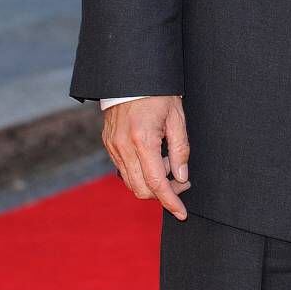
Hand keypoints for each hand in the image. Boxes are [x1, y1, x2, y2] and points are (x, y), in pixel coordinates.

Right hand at [102, 96, 190, 218]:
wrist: (131, 76)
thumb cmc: (158, 93)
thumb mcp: (177, 117)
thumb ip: (180, 149)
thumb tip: (181, 177)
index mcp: (143, 140)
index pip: (157, 183)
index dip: (170, 201)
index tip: (181, 213)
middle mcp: (123, 147)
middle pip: (142, 189)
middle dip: (163, 192)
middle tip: (181, 179)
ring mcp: (113, 147)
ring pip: (131, 182)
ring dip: (151, 182)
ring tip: (167, 161)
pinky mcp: (109, 145)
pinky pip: (124, 170)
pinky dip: (140, 173)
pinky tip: (154, 157)